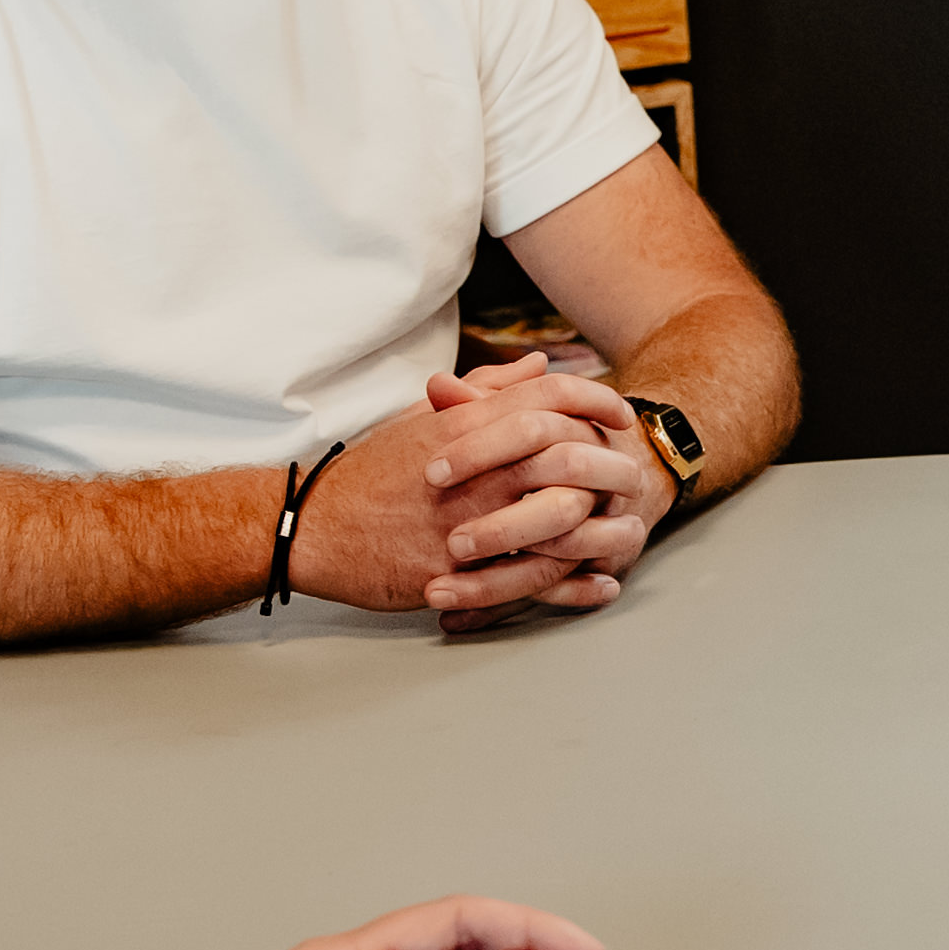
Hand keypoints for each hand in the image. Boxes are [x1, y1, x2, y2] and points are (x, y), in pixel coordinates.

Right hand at [286, 365, 644, 623]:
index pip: (547, 396)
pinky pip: (531, 578)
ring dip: (602, 528)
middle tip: (635, 475)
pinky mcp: (457, 571)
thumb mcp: (424, 419)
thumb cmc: (370, 472)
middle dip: (610, 465)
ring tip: (630, 531)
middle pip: (566, 454)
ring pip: (557, 519)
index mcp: (465, 425)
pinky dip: (573, 584)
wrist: (313, 526)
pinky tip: (601, 583)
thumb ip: (486, 390)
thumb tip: (539, 365)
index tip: (620, 413)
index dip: (595, 400)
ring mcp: (466, 521)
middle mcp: (472, 468)